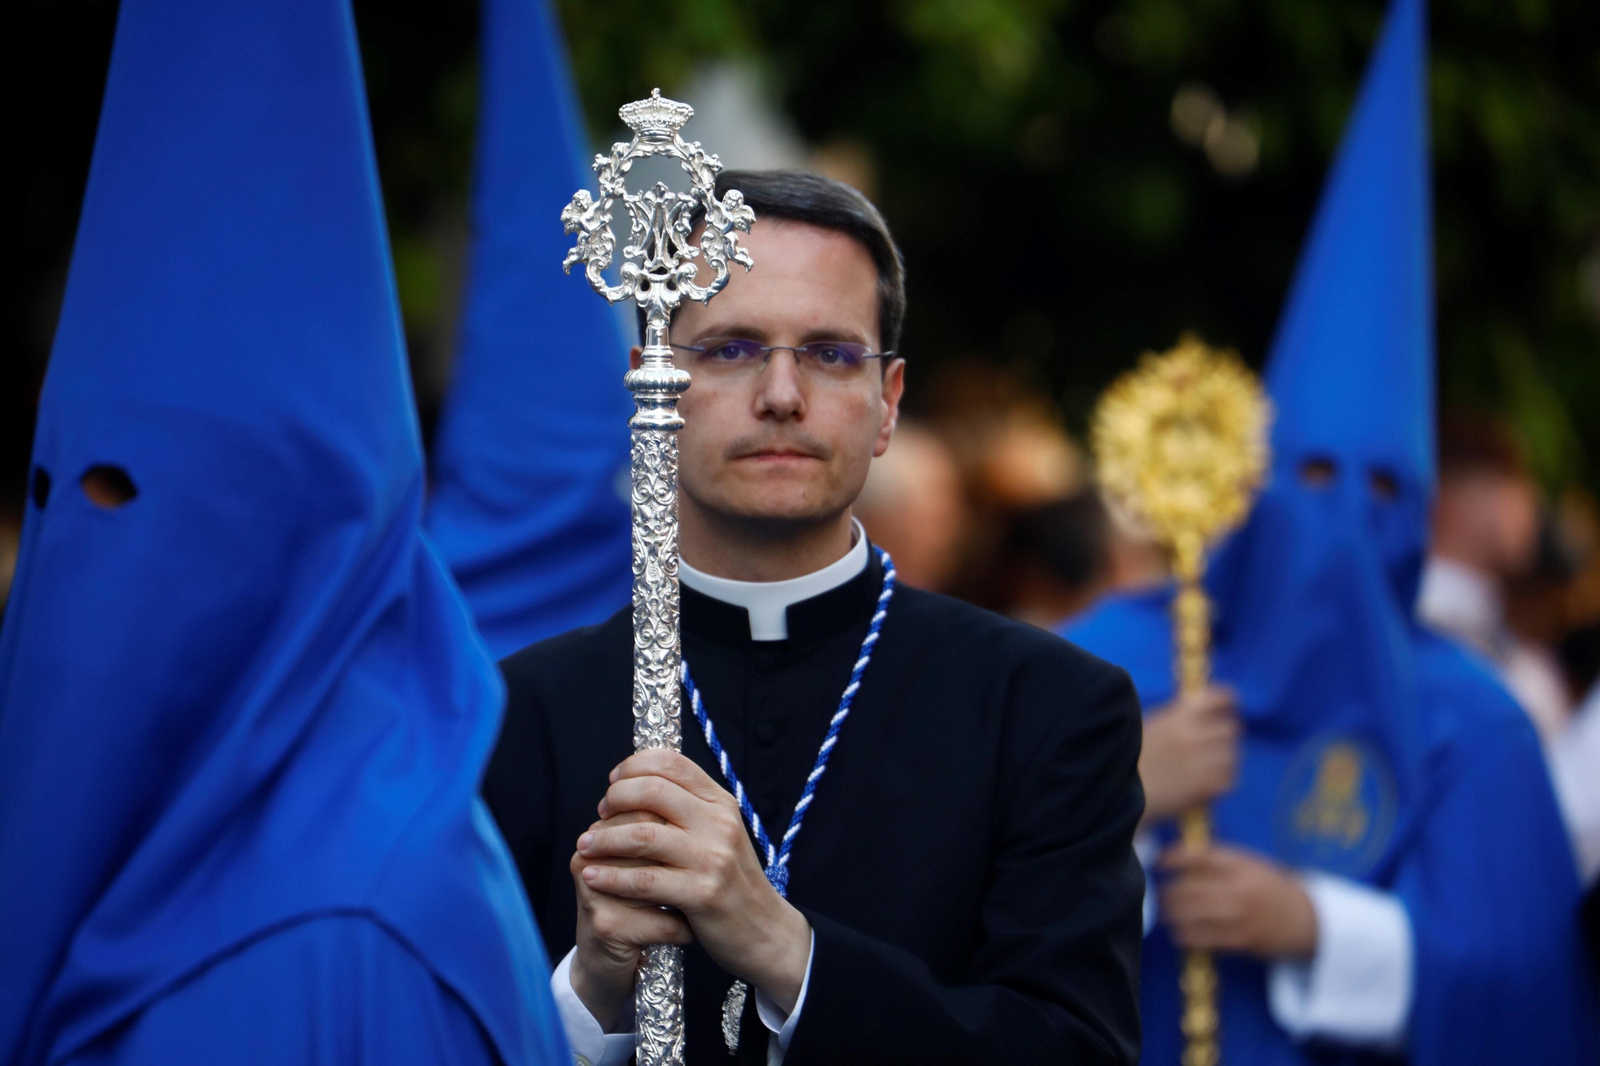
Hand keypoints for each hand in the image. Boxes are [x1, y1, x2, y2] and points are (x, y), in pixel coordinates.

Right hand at [569, 809, 692, 1031]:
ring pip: (659, 880)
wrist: (607, 960)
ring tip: (705, 902)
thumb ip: (659, 825)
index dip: (680, 824)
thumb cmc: (636, 902)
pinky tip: (691, 932)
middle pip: (649, 838)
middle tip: (706, 873)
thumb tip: (697, 798)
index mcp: (599, 832)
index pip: (645, 805)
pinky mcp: (606, 926)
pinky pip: (664, 922)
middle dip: (684, 859)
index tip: (702, 842)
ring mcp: (594, 892)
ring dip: (687, 895)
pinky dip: (686, 930)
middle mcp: (589, 856)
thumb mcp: (644, 861)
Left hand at [575, 750, 812, 1012]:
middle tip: (600, 814)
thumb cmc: (732, 880)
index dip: (634, 766)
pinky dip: (610, 876)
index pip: (672, 763)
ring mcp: (712, 858)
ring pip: (642, 835)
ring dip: (604, 838)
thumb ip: (689, 807)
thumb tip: (639, 782)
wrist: (764, 930)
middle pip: (653, 791)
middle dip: (615, 798)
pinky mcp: (701, 894)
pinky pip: (643, 880)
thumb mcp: (720, 833)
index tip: (613, 782)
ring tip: (585, 845)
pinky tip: (592, 875)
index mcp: (721, 803)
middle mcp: (719, 823)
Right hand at [1139, 685, 1239, 823]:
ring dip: (1222, 760)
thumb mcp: (1154, 726)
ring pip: (1230, 756)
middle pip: (1230, 729)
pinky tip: (1203, 784)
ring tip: (1206, 767)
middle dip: (1224, 736)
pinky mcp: (1203, 786)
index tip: (1226, 708)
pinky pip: (1227, 779)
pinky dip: (1219, 781)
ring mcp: (1199, 761)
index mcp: (1178, 716)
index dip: (1227, 702)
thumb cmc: (1133, 757)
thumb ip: (1181, 717)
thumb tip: (1208, 712)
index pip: (1219, 698)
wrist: (1117, 791)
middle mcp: (1192, 735)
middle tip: (1215, 744)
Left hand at [1157, 843, 1317, 958]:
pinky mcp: (1243, 940)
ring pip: (1196, 915)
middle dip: (1170, 892)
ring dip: (1174, 915)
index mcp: (1243, 865)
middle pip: (1193, 888)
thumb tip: (1180, 857)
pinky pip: (1207, 939)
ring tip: (1166, 914)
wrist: (1307, 919)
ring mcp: (1241, 915)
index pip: (1202, 856)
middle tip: (1160, 894)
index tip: (1159, 861)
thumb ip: (1220, 860)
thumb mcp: (1251, 864)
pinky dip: (1188, 937)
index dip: (1176, 857)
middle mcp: (1240, 888)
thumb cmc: (1271, 888)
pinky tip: (1179, 935)